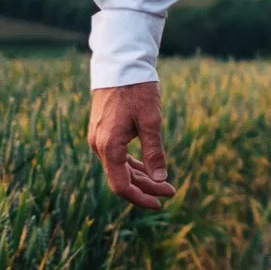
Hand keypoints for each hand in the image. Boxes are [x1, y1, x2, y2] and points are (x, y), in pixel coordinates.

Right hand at [88, 82, 174, 209]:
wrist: (119, 66)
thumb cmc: (137, 91)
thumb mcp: (151, 121)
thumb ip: (154, 151)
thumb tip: (160, 179)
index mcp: (109, 146)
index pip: (121, 186)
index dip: (141, 198)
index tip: (161, 203)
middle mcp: (99, 146)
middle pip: (121, 179)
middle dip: (147, 188)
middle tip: (172, 192)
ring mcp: (99, 139)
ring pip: (119, 168)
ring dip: (141, 177)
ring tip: (165, 183)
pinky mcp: (102, 132)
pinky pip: (116, 156)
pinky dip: (133, 165)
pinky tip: (148, 168)